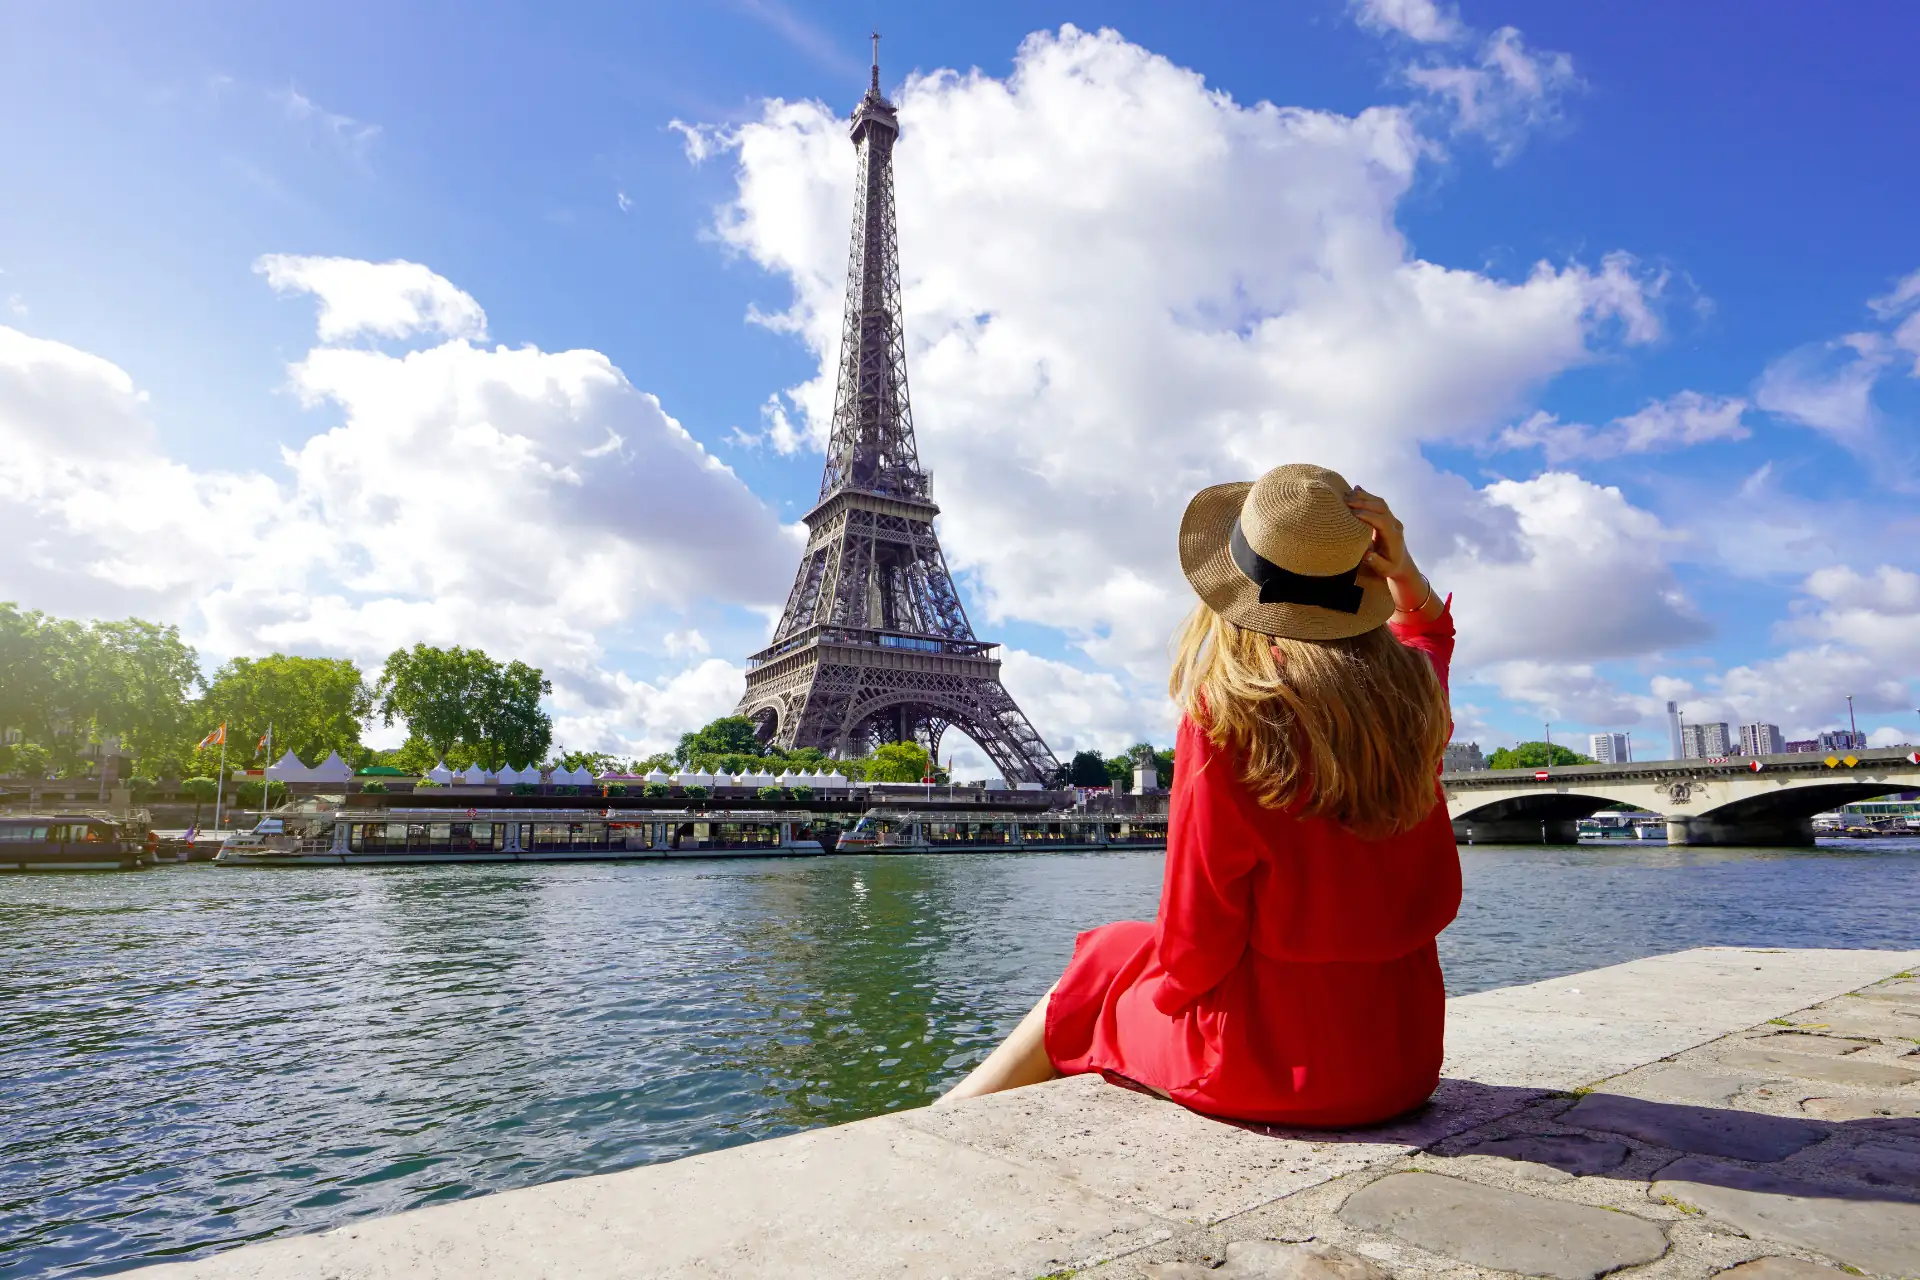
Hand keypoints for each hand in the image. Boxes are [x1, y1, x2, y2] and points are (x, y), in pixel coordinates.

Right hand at [1347, 486, 1438, 616]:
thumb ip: (1376, 562)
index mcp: (1394, 536)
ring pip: (1380, 502)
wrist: (1402, 562)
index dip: (1368, 515)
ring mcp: (1392, 518)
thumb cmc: (1391, 567)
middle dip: (1363, 502)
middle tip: (1346, 500)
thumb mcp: (1384, 570)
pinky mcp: (1387, 516)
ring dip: (1364, 496)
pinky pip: (1378, 503)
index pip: (1382, 521)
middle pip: (1381, 507)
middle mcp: (1395, 524)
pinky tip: (1355, 489)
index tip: (1353, 513)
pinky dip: (1367, 495)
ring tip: (1346, 494)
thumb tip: (1366, 554)